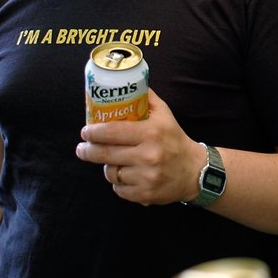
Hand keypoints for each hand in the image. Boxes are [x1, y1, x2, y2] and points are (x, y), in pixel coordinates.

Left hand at [76, 89, 204, 205]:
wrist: (194, 171)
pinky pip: (118, 189)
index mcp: (151, 132)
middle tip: (82, 148)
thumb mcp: (165, 114)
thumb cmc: (174, 139)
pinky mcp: (145, 194)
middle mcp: (148, 155)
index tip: (85, 132)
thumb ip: (146, 98)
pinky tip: (124, 175)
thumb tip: (127, 83)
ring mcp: (146, 177)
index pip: (112, 131)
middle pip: (105, 154)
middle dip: (88, 151)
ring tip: (111, 161)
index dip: (93, 132)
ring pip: (110, 173)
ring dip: (107, 167)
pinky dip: (118, 183)